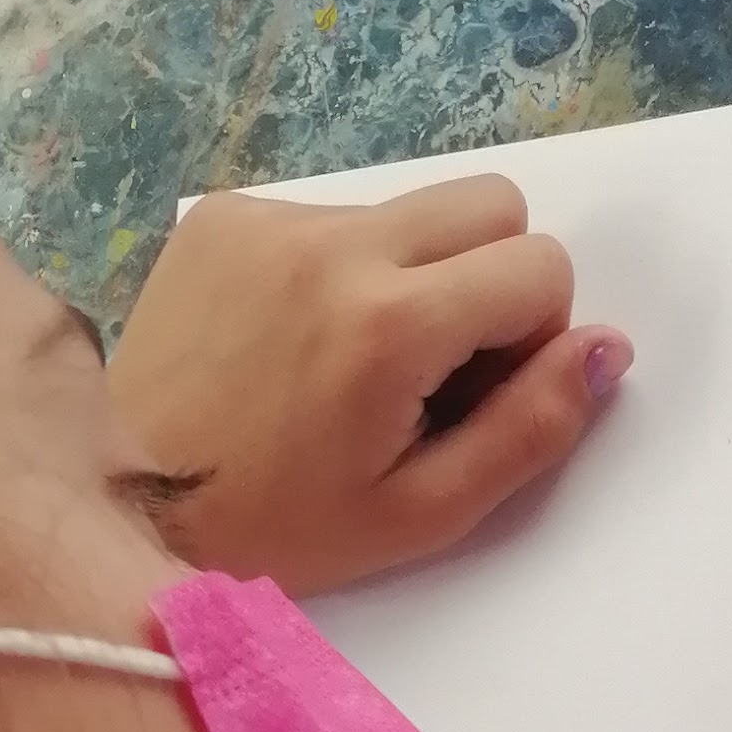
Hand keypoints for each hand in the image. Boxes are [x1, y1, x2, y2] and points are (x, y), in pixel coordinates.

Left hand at [106, 177, 629, 595]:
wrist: (124, 503)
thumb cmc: (279, 528)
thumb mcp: (422, 512)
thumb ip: (532, 428)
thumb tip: (607, 347)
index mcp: (389, 323)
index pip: (539, 265)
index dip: (529, 336)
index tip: (470, 395)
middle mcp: (334, 246)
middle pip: (491, 203)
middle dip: (490, 280)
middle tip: (432, 369)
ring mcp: (272, 220)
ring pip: (412, 210)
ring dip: (412, 275)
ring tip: (348, 362)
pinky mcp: (227, 214)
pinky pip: (333, 215)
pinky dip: (339, 270)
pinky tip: (292, 340)